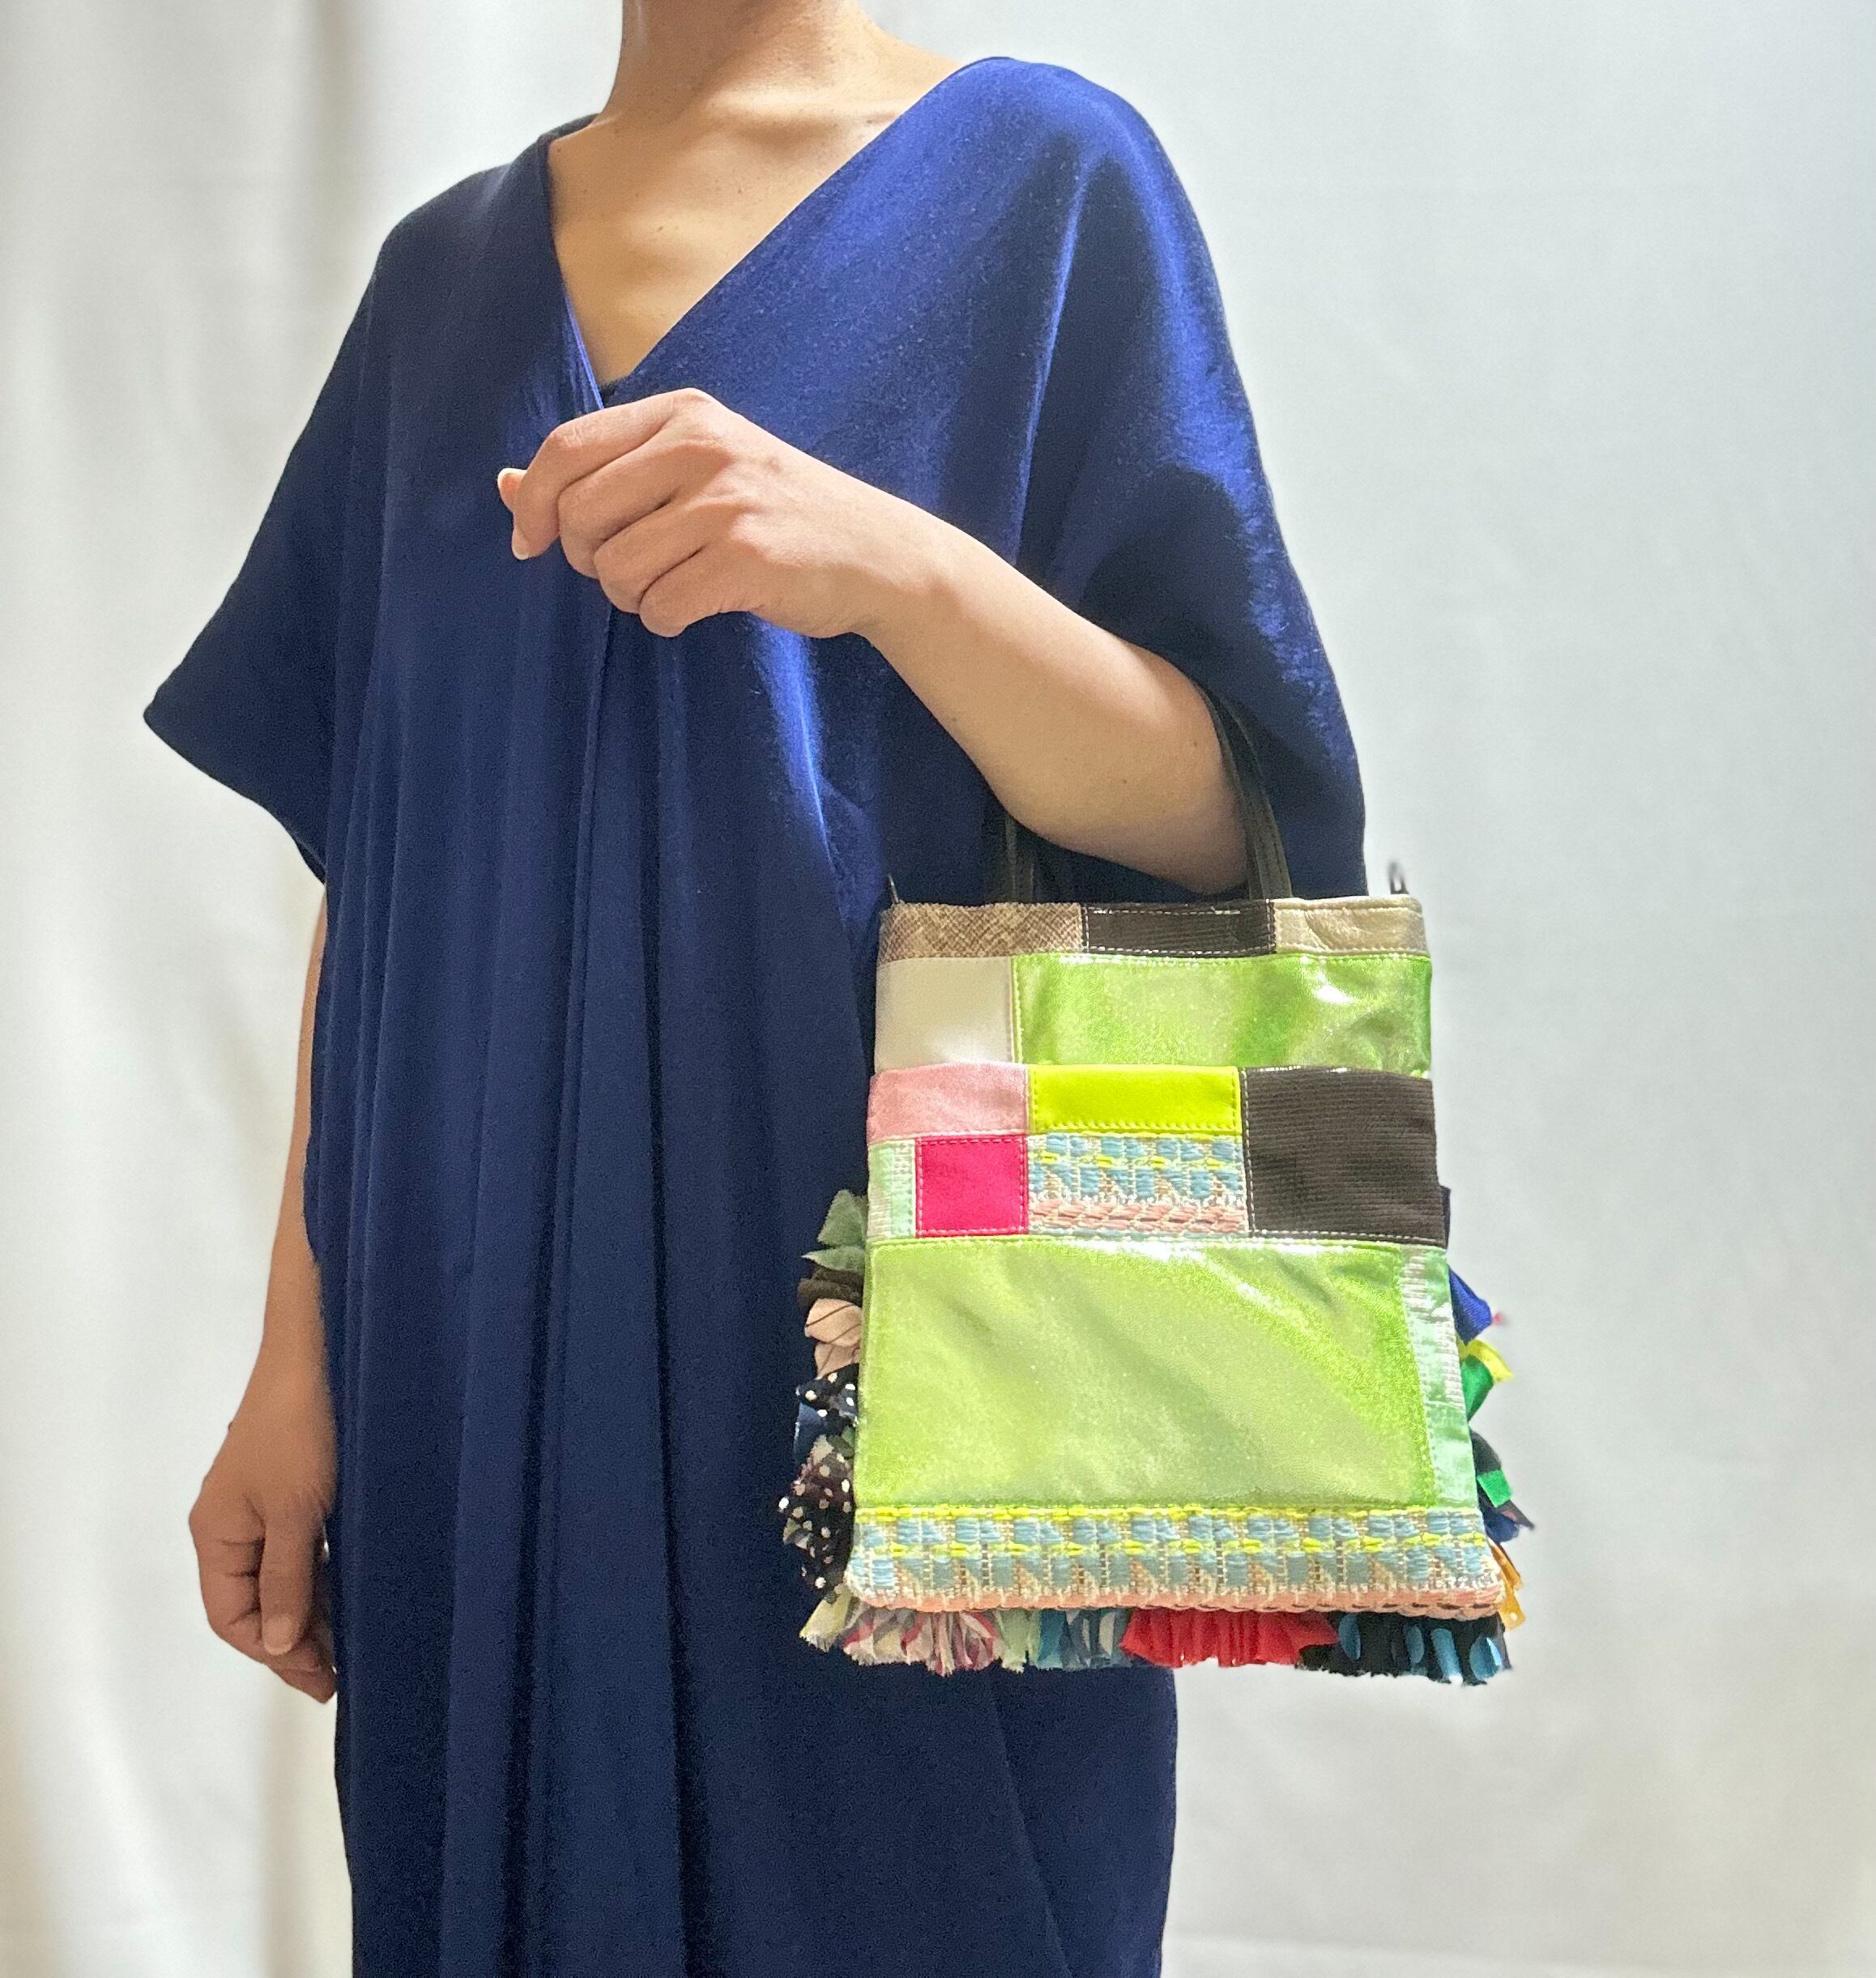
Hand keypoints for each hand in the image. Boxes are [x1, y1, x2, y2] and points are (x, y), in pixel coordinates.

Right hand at [188, 1346, 336, 1702]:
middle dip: (293, 1640)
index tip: (321, 1678)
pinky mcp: (291, 1486)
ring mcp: (261, 1504)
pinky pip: (298, 1548)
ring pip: (279, 1576)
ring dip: (311, 1610)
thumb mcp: (295, 1513)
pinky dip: (321, 1575)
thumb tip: (276, 1644)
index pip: (230, 1617)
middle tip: (342, 1674)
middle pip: (252, 1601)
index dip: (271, 1653)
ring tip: (351, 1644)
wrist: (320, 1352)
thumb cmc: (302, 1430)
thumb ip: (285, 1580)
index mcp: (217, 1533)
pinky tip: (352, 1592)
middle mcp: (231, 1524)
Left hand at [496, 388, 942, 640]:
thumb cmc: (775, 513)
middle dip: (585, 558)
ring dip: (631, 596)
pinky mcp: (748, 557)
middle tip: (627, 570)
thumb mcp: (693, 470)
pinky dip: (666, 620)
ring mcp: (727, 500)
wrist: (876, 553)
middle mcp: (702, 445)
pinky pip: (661, 605)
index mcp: (682, 413)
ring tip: (673, 587)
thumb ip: (604, 472)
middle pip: (580, 514)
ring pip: (616, 567)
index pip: (566, 450)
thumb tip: (504, 485)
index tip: (532, 544)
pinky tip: (697, 608)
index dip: (532, 505)